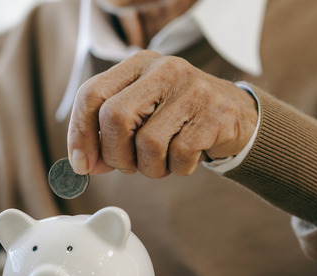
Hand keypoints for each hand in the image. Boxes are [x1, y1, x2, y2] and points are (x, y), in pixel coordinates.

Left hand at [68, 51, 258, 177]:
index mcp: (137, 65)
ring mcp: (191, 89)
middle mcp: (163, 69)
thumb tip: (83, 164)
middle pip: (115, 117)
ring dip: (148, 168)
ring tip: (160, 162)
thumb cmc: (176, 120)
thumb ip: (107, 135)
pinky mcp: (214, 114)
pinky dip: (177, 169)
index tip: (82, 163)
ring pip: (147, 143)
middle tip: (126, 166)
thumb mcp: (139, 116)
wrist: (236, 117)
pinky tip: (185, 159)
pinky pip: (179, 155)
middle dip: (115, 154)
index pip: (91, 94)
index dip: (80, 133)